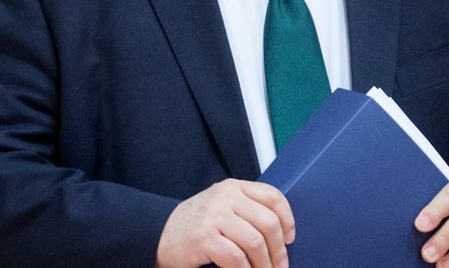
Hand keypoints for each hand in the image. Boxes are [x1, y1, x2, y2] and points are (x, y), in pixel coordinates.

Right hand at [156, 179, 294, 267]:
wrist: (158, 233)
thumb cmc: (195, 224)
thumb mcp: (222, 206)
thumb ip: (246, 209)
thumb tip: (280, 232)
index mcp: (233, 187)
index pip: (272, 196)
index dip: (287, 218)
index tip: (290, 237)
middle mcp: (225, 197)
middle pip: (268, 222)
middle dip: (279, 250)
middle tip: (280, 266)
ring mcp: (214, 216)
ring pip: (255, 242)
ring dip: (265, 264)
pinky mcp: (205, 237)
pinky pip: (237, 257)